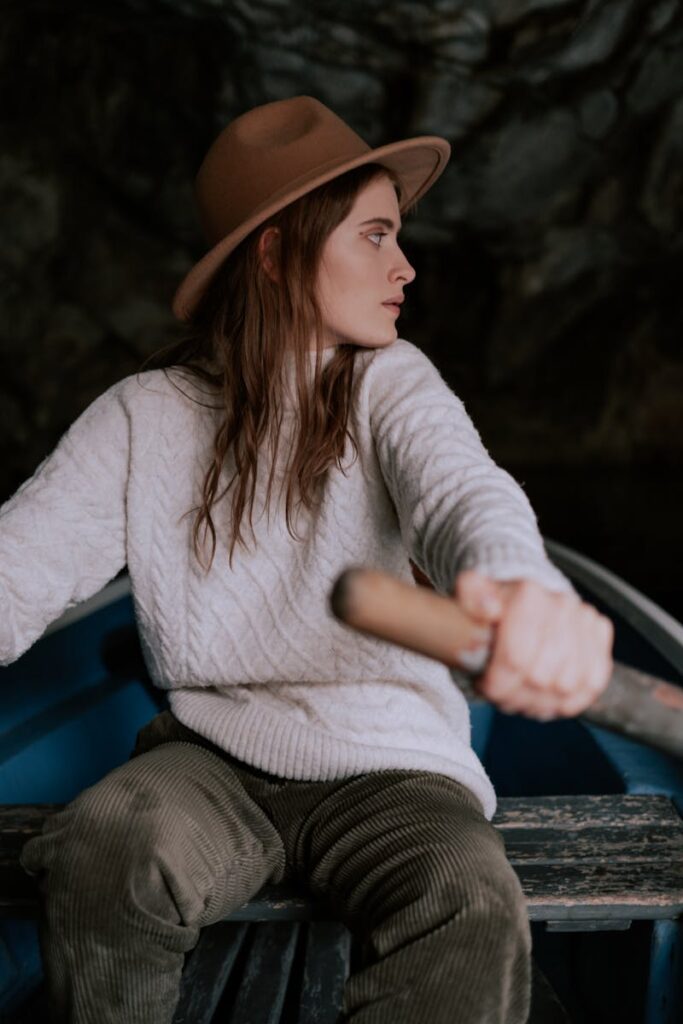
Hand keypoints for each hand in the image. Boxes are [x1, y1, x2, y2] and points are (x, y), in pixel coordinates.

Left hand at [454, 569, 613, 720]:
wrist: (530, 594)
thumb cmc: (496, 602)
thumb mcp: (472, 593)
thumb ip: (471, 595)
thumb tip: (489, 610)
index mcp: (528, 595)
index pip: (515, 658)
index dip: (498, 685)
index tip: (485, 687)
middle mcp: (562, 605)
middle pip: (540, 677)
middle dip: (516, 697)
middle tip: (502, 697)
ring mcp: (585, 621)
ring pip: (566, 686)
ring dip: (540, 703)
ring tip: (522, 699)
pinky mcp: (601, 636)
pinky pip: (592, 684)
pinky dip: (569, 701)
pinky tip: (547, 700)